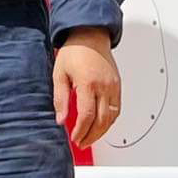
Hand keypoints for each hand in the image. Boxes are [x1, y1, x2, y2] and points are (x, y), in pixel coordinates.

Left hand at [52, 27, 120, 149]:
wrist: (89, 35)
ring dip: (102, 132)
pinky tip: (101, 125)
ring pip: (112, 117)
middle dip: (91, 136)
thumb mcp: (59, 73)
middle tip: (82, 143)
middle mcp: (104, 86)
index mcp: (88, 83)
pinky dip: (110, 120)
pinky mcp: (117, 85)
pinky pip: (117, 108)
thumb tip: (60, 119)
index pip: (87, 116)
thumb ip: (60, 98)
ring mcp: (113, 86)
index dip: (81, 131)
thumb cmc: (74, 51)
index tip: (74, 138)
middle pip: (102, 120)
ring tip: (90, 138)